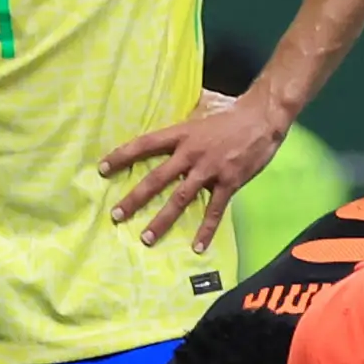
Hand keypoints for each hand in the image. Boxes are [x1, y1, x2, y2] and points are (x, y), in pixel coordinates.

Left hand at [99, 93, 288, 249]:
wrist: (262, 119)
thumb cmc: (230, 116)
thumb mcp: (199, 117)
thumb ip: (181, 133)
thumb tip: (163, 139)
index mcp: (181, 135)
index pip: (145, 144)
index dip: (122, 156)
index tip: (102, 168)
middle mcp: (190, 153)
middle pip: (156, 178)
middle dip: (135, 198)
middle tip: (116, 215)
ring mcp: (209, 170)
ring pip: (180, 199)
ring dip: (162, 220)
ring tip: (146, 238)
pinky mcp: (229, 182)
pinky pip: (215, 210)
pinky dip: (206, 230)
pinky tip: (197, 247)